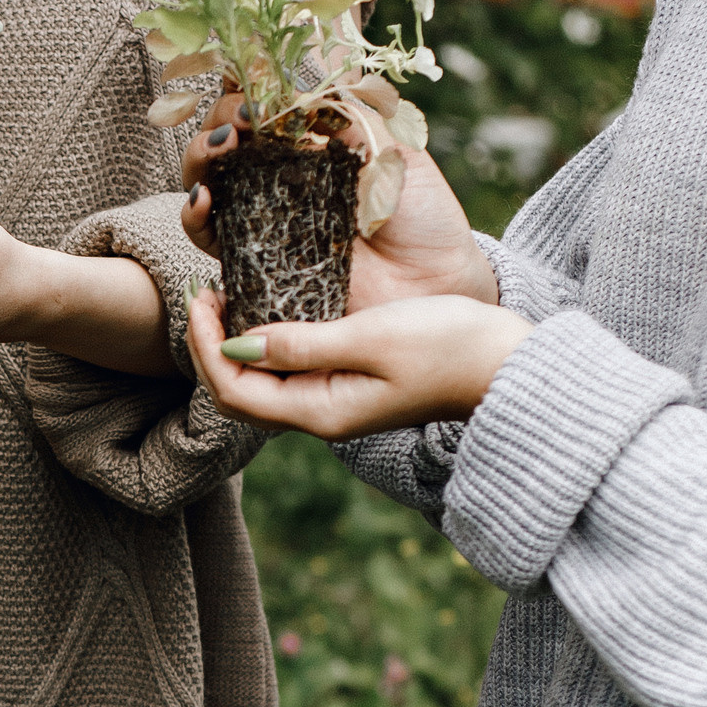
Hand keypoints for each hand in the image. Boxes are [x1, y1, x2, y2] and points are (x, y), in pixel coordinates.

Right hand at [178, 89, 499, 308]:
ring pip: (207, 180)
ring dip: (200, 156)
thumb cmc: (423, 218)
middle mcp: (280, 179)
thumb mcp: (398, 151)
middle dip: (222, 116)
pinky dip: (194, 216)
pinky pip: (208, 238)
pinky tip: (204, 197)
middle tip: (243, 118)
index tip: (256, 77)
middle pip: (226, 137)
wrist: (431, 284)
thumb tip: (307, 90)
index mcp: (313, 146)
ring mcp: (263, 220)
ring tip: (221, 146)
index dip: (249, 87)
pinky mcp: (252, 264)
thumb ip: (354, 119)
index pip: (264, 107)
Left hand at [187, 287, 531, 438]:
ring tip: (227, 293)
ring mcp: (333, 402)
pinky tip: (268, 304)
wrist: (507, 365)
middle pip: (238, 391)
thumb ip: (304, 343)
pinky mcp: (347, 383)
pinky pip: (288, 367)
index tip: (198, 295)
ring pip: (260, 380)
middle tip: (204, 292)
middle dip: (210, 346)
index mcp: (319, 411)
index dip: (205, 345)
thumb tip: (239, 343)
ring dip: (235, 341)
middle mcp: (318, 414)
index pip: (233, 389)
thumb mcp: (373, 337)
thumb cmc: (449, 347)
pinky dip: (266, 339)